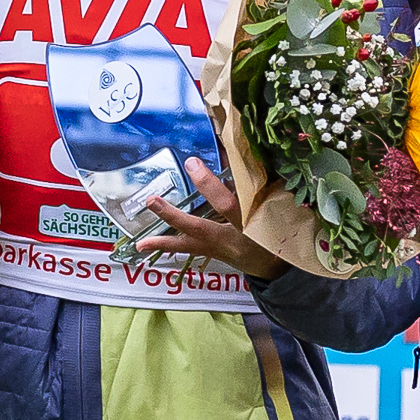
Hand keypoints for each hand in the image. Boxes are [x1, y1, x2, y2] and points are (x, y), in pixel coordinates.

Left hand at [140, 157, 270, 273]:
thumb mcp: (275, 206)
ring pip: (189, 243)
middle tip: (152, 200)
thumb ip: (259, 183)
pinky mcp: (212, 253)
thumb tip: (237, 153)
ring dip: (163, 240)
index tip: (191, 163)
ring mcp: (221, 248)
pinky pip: (187, 249)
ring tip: (141, 241)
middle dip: (174, 215)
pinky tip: (144, 245)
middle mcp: (233, 238)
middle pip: (201, 227)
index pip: (228, 203)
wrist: (278, 266)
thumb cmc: (278, 229)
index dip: (209, 185)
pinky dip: (166, 246)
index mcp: (251, 223)